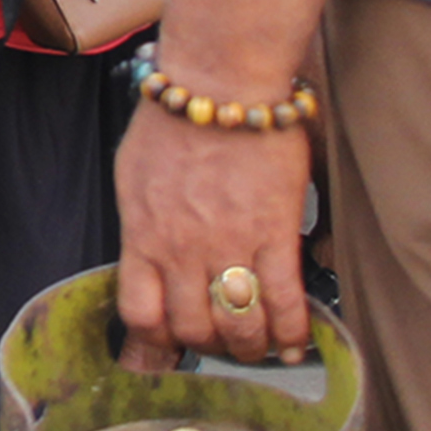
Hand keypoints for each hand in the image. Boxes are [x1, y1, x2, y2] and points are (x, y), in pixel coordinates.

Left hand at [112, 104, 312, 370]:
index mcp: (143, 236)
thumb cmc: (173, 121)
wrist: (219, 83)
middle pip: (193, 329)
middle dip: (209, 348)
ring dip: (250, 347)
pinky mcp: (274, 232)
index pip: (140, 313)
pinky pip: (284, 300)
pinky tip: (297, 342)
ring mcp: (229, 244)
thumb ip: (140, 224)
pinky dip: (292, 331)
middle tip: (224, 345)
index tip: (168, 348)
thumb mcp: (133, 176)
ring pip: (238, 324)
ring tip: (259, 348)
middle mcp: (181, 250)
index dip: (155, 342)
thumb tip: (145, 254)